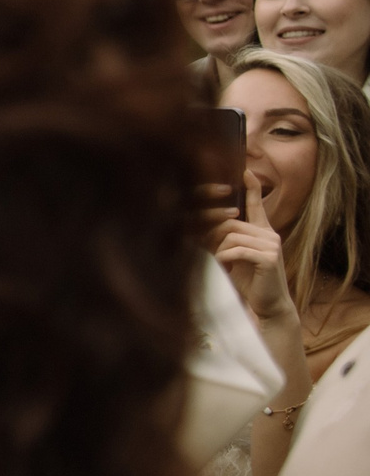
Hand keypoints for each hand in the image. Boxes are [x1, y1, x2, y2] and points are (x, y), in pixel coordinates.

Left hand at [208, 171, 296, 330]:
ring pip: (231, 236)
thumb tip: (204, 229)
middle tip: (208, 252)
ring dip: (219, 251)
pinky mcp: (269, 258)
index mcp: (263, 232)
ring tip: (223, 265)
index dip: (252, 188)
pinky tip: (227, 267)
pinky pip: (237, 249)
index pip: (257, 205)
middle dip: (212, 236)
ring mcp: (271, 245)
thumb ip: (226, 241)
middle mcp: (269, 234)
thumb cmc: (250, 281)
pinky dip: (225, 258)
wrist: (269, 305)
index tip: (246, 170)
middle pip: (230, 223)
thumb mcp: (236, 258)